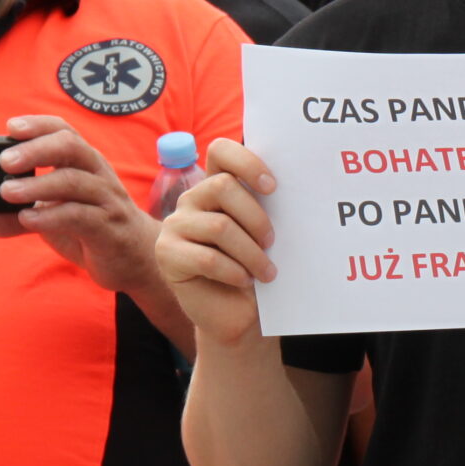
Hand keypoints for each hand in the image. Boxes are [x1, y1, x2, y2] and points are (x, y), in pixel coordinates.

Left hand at [0, 115, 161, 292]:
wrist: (137, 260)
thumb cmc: (93, 228)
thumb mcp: (50, 219)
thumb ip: (15, 217)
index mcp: (83, 164)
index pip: (63, 131)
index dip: (38, 125)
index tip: (11, 127)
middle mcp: (97, 175)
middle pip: (71, 147)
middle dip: (36, 149)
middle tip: (5, 162)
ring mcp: (106, 201)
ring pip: (74, 181)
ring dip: (38, 185)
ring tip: (8, 193)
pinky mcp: (109, 229)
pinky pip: (81, 216)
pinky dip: (51, 216)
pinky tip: (29, 219)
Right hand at [156, 138, 278, 344]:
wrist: (237, 314)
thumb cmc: (256, 268)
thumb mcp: (264, 234)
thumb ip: (267, 207)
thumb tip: (298, 186)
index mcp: (216, 186)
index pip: (221, 151)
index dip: (247, 162)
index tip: (273, 187)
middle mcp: (192, 199)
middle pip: (223, 187)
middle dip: (256, 217)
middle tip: (272, 243)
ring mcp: (175, 225)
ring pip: (219, 226)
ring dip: (252, 253)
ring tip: (267, 272)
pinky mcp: (166, 254)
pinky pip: (207, 258)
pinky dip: (234, 272)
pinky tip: (245, 281)